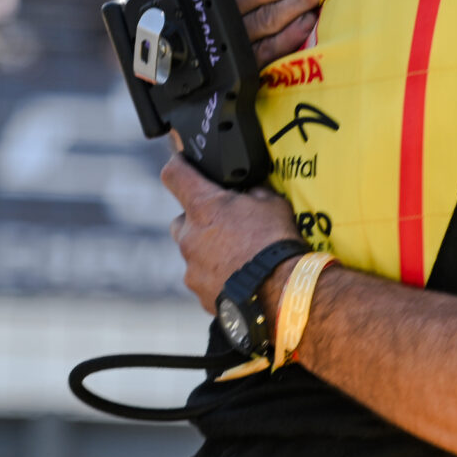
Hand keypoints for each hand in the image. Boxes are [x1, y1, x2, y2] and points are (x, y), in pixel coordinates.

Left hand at [161, 153, 304, 307]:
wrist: (282, 292)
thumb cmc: (276, 244)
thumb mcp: (273, 204)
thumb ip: (253, 193)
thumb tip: (250, 192)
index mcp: (204, 207)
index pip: (174, 174)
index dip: (178, 165)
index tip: (182, 164)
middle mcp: (190, 236)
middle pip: (182, 220)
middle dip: (199, 221)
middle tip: (226, 225)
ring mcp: (191, 267)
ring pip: (193, 252)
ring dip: (209, 251)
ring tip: (239, 257)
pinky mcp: (200, 292)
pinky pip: (203, 278)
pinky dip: (217, 276)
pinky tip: (240, 277)